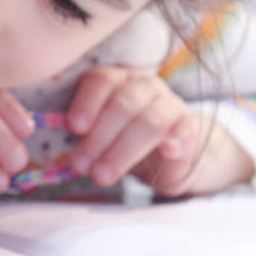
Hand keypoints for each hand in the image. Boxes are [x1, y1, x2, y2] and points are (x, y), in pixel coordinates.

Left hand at [65, 66, 252, 196]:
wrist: (168, 154)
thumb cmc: (122, 140)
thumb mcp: (99, 135)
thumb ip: (82, 136)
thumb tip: (65, 153)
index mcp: (116, 80)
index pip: (101, 80)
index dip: (86, 103)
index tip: (74, 128)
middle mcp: (143, 86)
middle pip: (122, 104)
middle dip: (99, 137)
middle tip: (81, 165)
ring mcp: (169, 104)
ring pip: (149, 121)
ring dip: (123, 150)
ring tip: (102, 175)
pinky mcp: (190, 127)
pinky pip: (184, 129)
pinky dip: (175, 139)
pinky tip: (167, 151)